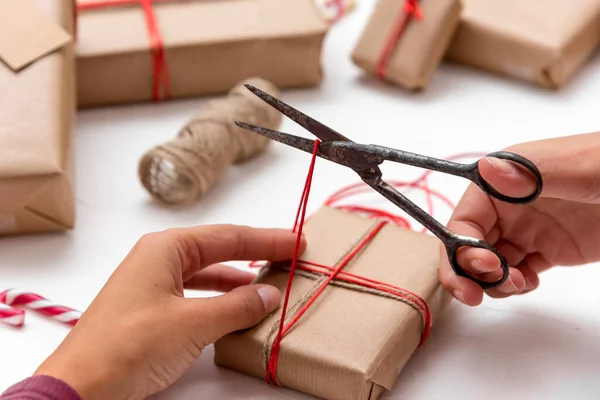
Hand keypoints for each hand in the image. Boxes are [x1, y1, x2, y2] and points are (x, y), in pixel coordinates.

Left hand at [33, 225, 303, 399]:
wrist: (81, 386)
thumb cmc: (129, 346)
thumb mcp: (193, 323)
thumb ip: (236, 307)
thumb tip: (269, 294)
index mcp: (166, 248)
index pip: (228, 237)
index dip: (266, 240)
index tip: (296, 242)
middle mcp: (158, 259)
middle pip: (217, 250)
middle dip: (254, 254)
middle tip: (289, 256)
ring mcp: (152, 284)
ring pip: (207, 273)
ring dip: (238, 278)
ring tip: (269, 282)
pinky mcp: (150, 309)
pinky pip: (195, 294)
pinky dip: (220, 298)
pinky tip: (236, 307)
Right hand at [440, 131, 599, 305]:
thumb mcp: (579, 169)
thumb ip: (532, 173)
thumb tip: (487, 169)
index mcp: (506, 180)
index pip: (464, 217)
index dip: (462, 245)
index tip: (483, 265)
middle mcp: (509, 205)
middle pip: (467, 243)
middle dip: (465, 270)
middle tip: (476, 294)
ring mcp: (528, 228)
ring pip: (488, 261)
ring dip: (491, 281)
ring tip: (518, 285)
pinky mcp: (548, 248)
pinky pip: (517, 271)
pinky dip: (515, 284)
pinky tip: (530, 284)